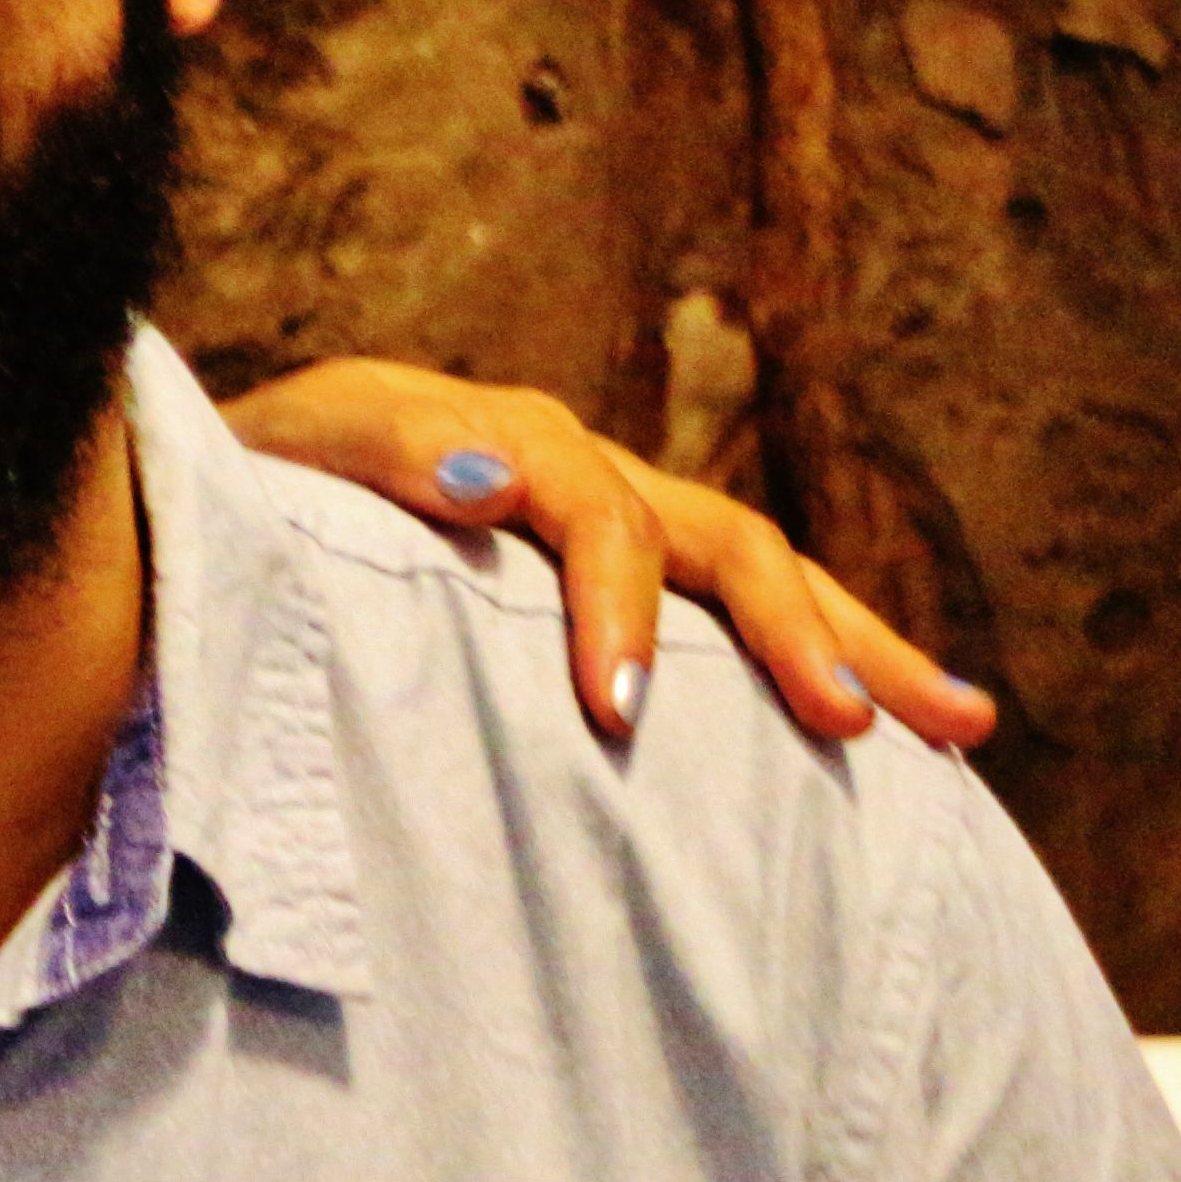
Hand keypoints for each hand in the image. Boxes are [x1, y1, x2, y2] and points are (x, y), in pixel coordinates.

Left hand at [221, 358, 995, 753]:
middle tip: (858, 728)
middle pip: (726, 540)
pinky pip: (727, 619)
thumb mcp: (290, 450)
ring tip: (963, 727)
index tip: (619, 713)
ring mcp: (611, 526)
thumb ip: (382, 453)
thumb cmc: (249, 483)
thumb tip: (488, 482)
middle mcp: (582, 476)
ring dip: (857, 646)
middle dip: (803, 633)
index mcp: (508, 443)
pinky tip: (884, 737)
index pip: (598, 517)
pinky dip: (813, 664)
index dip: (615, 609)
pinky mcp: (612, 585)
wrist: (216, 488)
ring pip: (759, 577)